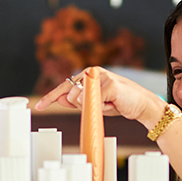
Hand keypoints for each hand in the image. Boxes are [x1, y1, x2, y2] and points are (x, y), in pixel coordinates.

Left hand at [33, 67, 166, 124]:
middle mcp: (92, 72)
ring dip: (94, 107)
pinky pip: (94, 103)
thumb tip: (61, 99)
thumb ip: (78, 101)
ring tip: (109, 104)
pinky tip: (113, 103)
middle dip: (82, 106)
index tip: (39, 106)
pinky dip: (103, 108)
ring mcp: (100, 77)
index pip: (64, 86)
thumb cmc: (119, 102)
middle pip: (70, 96)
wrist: (142, 105)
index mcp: (87, 74)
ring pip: (80, 100)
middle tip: (102, 105)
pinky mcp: (109, 85)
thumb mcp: (94, 103)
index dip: (51, 97)